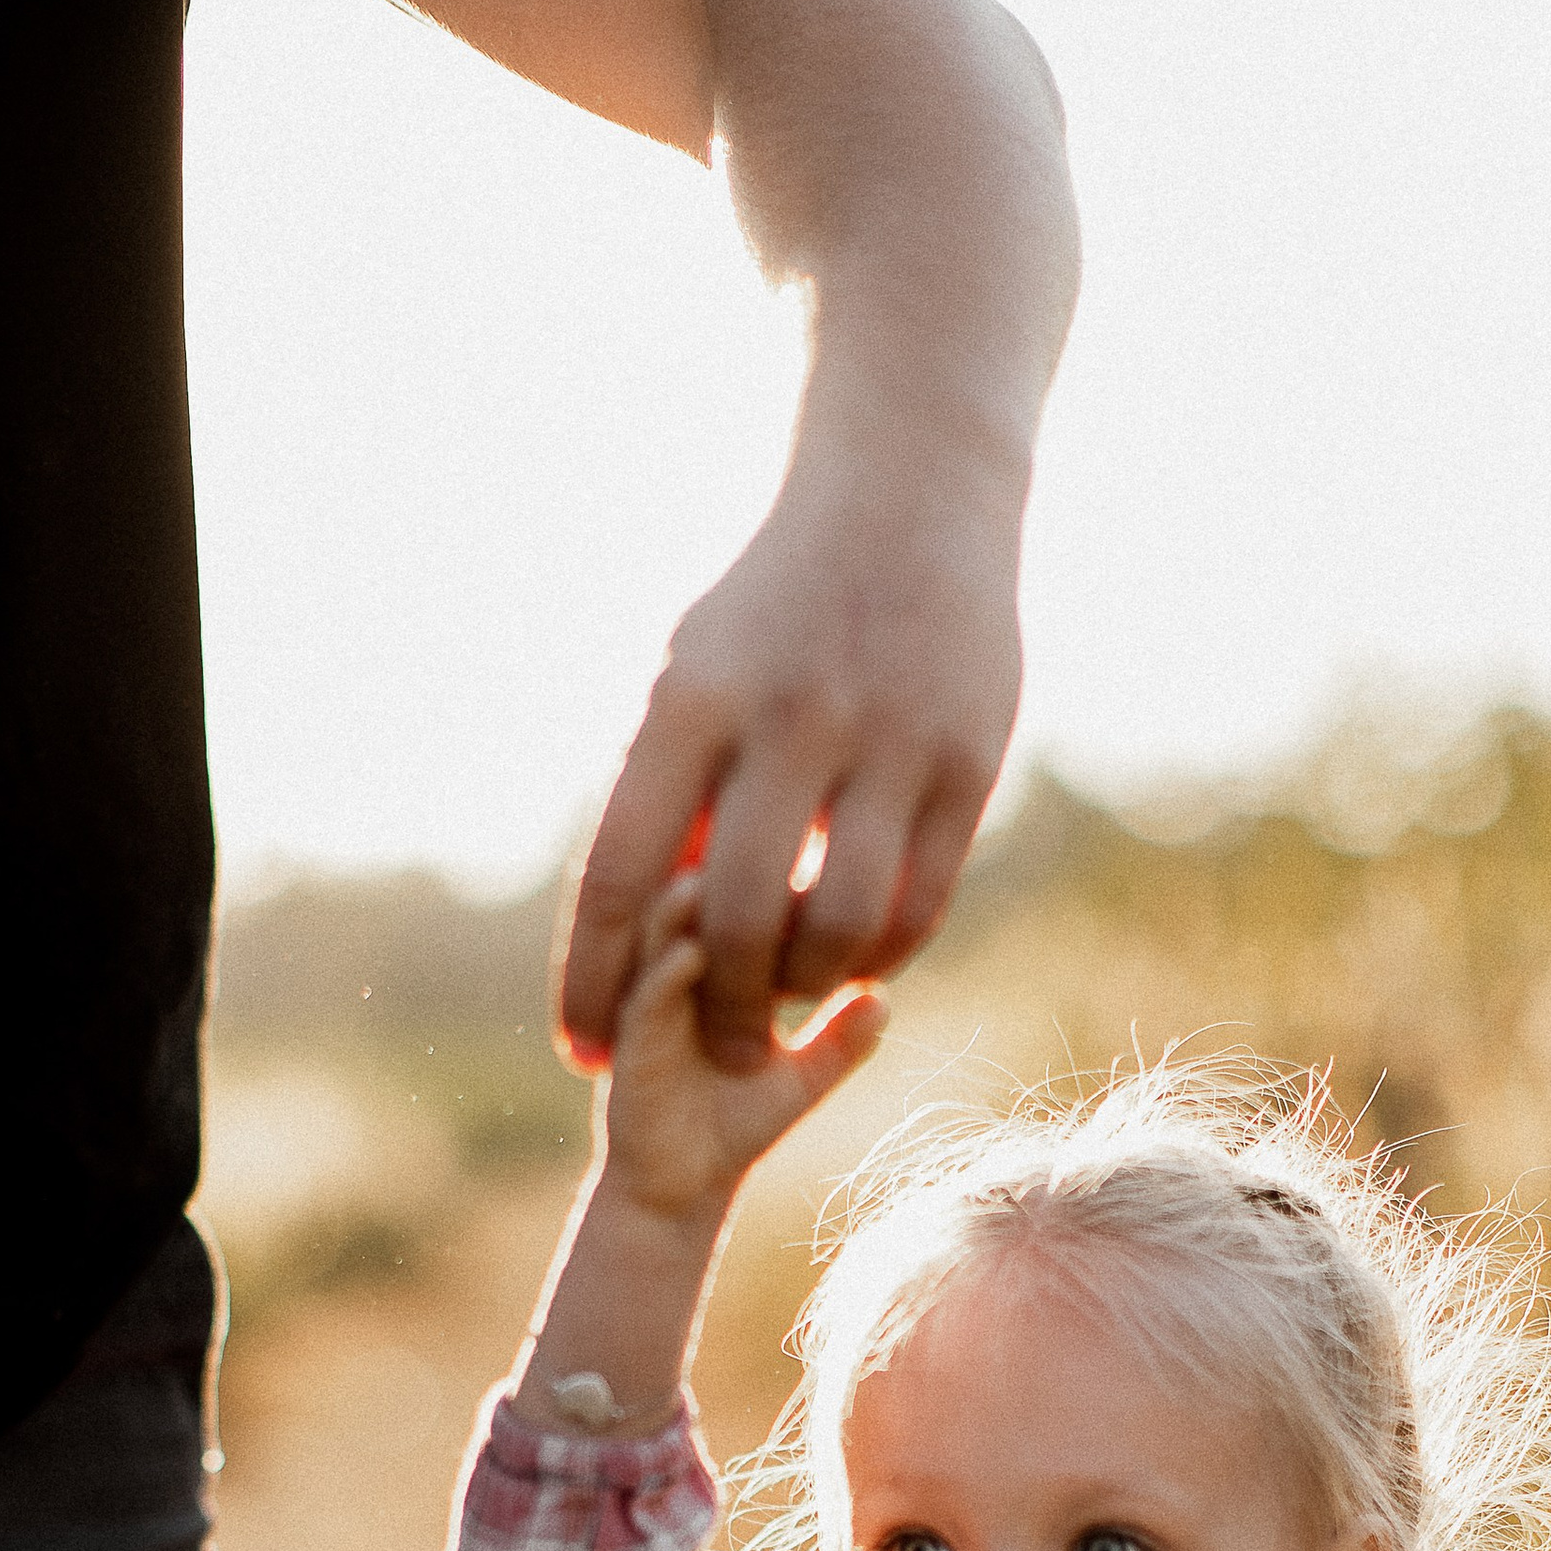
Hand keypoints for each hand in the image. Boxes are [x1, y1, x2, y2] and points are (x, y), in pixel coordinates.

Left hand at [558, 436, 1023, 1073]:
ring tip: (793, 993)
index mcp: (690, 697)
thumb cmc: (775, 608)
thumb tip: (645, 937)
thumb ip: (670, 797)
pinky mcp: (969, 761)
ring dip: (808, 987)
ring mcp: (888, 739)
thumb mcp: (696, 675)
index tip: (581, 1055)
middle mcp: (788, 717)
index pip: (621, 871)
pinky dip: (880, 954)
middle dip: (721, 1013)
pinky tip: (857, 956)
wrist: (911, 495)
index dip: (593, 980)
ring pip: (839, 928)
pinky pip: (919, 906)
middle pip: (738, 921)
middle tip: (721, 1049)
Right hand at [596, 871, 888, 1224]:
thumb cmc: (733, 1124)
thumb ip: (841, 1040)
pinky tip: (693, 951)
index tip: (802, 844)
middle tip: (751, 834)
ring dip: (684, 906)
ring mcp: (648, 1001)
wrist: (680, 1191)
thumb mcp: (803, 1079)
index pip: (736, 901)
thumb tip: (884, 999)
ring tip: (710, 880)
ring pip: (660, 935)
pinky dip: (667, 970)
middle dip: (717, 865)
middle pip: (693, 898)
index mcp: (712, 966)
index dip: (764, 870)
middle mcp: (673, 969)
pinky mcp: (630, 1043)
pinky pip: (645, 996)